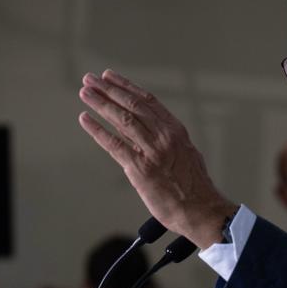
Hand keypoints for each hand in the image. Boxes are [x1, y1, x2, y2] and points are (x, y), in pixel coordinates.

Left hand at [78, 69, 237, 248]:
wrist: (201, 210)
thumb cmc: (195, 187)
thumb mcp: (187, 153)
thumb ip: (170, 141)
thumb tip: (154, 133)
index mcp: (176, 130)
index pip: (147, 100)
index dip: (126, 86)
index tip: (110, 77)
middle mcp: (164, 136)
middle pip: (132, 105)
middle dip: (108, 90)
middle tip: (91, 79)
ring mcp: (151, 151)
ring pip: (122, 119)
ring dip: (100, 103)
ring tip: (85, 93)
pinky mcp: (140, 169)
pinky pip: (114, 144)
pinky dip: (97, 130)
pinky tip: (85, 119)